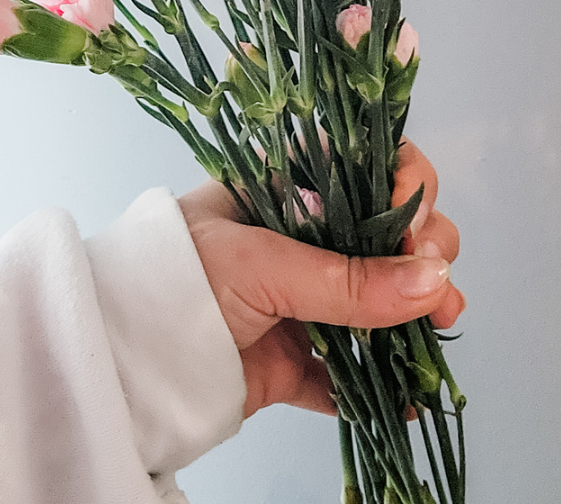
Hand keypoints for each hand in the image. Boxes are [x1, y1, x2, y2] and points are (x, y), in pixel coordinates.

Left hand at [178, 139, 463, 417]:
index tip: (417, 220)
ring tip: (440, 329)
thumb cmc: (176, 277)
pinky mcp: (292, 358)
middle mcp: (300, 237)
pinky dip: (382, 384)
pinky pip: (350, 371)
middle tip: (438, 279)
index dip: (404, 187)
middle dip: (425, 252)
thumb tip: (433, 280)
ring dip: (416, 315)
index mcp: (287, 190)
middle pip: (385, 235)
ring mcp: (299, 299)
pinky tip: (410, 393)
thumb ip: (345, 279)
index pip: (365, 169)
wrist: (120, 355)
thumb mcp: (260, 264)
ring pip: (378, 301)